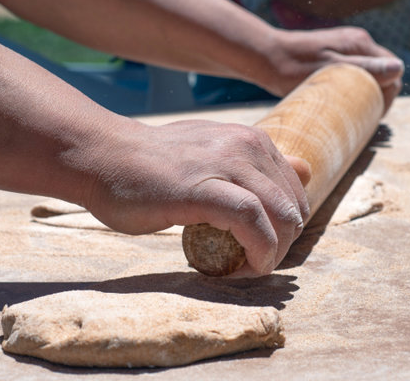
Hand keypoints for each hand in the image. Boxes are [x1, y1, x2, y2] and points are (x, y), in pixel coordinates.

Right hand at [82, 119, 309, 276]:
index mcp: (250, 139)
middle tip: (253, 264)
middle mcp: (246, 146)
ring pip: (281, 216)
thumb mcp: (212, 153)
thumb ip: (255, 164)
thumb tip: (306, 168)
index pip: (293, 191)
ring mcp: (227, 165)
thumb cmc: (151, 164)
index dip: (286, 227)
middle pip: (293, 207)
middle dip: (282, 244)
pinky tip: (243, 268)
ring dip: (273, 253)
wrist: (103, 156)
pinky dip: (258, 252)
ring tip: (247, 269)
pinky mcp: (205, 189)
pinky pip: (252, 224)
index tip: (261, 248)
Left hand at [263, 27, 403, 112]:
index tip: (372, 116)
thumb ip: (364, 68)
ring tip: (354, 115)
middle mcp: (356, 41)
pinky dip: (355, 88)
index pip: (393, 70)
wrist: (264, 57)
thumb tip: (399, 69)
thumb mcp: (329, 71)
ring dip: (367, 93)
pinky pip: (355, 74)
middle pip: (383, 72)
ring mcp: (345, 47)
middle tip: (363, 120)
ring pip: (369, 74)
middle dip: (380, 96)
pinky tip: (344, 103)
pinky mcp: (334, 56)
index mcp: (360, 43)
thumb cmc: (292, 67)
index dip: (388, 96)